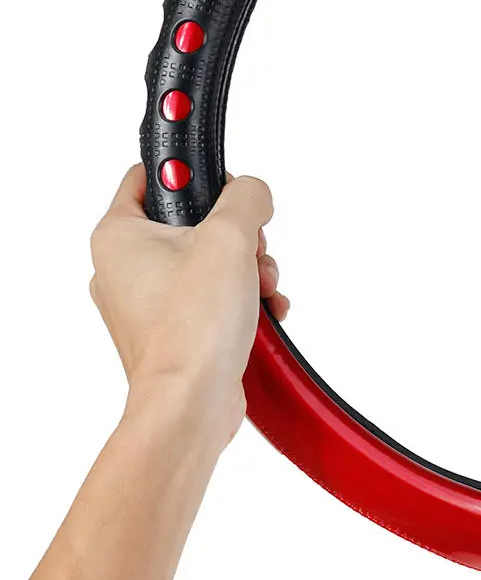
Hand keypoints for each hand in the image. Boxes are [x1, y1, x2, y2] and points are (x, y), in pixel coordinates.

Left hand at [89, 165, 288, 443]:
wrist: (192, 403)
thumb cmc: (192, 329)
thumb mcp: (230, 236)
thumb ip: (246, 196)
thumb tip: (253, 192)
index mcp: (119, 236)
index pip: (149, 175)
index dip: (193, 175)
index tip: (223, 187)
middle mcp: (125, 268)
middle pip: (194, 220)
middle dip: (238, 234)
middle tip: (249, 248)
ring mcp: (149, 302)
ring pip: (210, 259)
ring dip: (249, 268)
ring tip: (261, 286)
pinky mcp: (174, 329)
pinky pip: (214, 296)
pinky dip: (244, 298)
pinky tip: (263, 310)